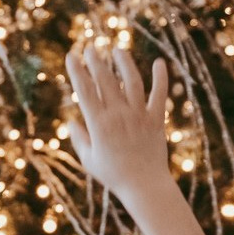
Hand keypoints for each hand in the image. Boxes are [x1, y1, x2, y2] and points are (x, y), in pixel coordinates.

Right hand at [64, 43, 171, 199]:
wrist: (144, 186)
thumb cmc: (114, 176)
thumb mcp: (89, 160)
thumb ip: (79, 139)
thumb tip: (72, 121)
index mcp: (99, 124)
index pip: (85, 91)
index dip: (77, 71)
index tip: (72, 56)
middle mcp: (119, 115)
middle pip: (106, 81)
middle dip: (96, 62)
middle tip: (91, 48)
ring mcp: (139, 116)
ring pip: (132, 82)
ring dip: (124, 63)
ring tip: (117, 50)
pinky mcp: (156, 120)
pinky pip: (159, 95)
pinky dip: (161, 78)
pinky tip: (160, 63)